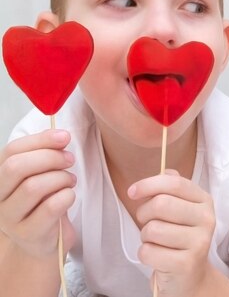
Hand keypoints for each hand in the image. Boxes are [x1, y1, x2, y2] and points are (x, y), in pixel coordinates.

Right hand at [0, 130, 75, 257]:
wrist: (46, 243)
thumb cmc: (45, 204)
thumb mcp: (43, 176)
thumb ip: (47, 155)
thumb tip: (61, 135)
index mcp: (1, 179)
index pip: (11, 151)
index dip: (40, 140)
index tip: (65, 137)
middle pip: (17, 167)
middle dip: (50, 158)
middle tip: (69, 160)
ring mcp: (11, 219)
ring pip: (33, 186)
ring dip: (61, 178)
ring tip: (70, 181)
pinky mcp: (29, 234)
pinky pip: (50, 207)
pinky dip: (66, 196)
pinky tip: (69, 196)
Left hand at [129, 169, 215, 296]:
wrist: (190, 277)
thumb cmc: (178, 238)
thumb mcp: (179, 209)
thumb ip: (172, 188)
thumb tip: (165, 171)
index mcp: (204, 201)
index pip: (174, 183)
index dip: (148, 184)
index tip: (133, 192)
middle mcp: (207, 219)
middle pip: (161, 204)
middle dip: (144, 214)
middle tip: (148, 223)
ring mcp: (200, 242)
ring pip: (152, 229)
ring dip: (145, 237)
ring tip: (156, 242)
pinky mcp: (187, 264)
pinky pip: (148, 252)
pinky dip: (145, 254)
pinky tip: (158, 257)